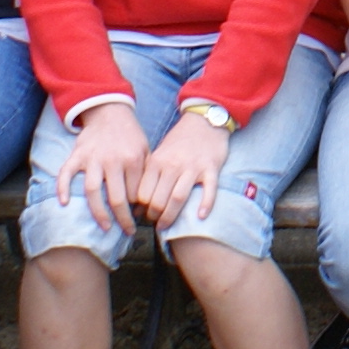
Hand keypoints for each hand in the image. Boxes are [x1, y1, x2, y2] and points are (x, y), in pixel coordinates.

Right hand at [56, 101, 147, 233]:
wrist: (110, 112)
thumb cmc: (130, 136)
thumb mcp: (146, 150)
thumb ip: (145, 175)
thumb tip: (143, 204)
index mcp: (132, 159)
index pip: (135, 193)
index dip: (138, 208)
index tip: (139, 218)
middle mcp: (112, 160)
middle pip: (116, 198)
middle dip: (123, 219)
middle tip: (128, 232)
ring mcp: (92, 158)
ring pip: (92, 191)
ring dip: (98, 213)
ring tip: (106, 227)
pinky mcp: (77, 155)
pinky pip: (66, 173)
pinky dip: (62, 188)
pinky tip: (64, 203)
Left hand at [135, 108, 232, 229]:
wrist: (204, 121)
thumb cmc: (179, 141)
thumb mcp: (159, 153)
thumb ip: (149, 176)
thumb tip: (137, 204)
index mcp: (157, 161)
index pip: (143, 193)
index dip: (141, 208)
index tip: (143, 215)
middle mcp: (173, 165)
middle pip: (159, 199)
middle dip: (154, 216)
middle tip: (155, 223)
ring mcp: (193, 167)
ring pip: (178, 198)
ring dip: (171, 217)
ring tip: (166, 226)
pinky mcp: (211, 168)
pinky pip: (208, 190)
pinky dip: (205, 204)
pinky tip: (200, 216)